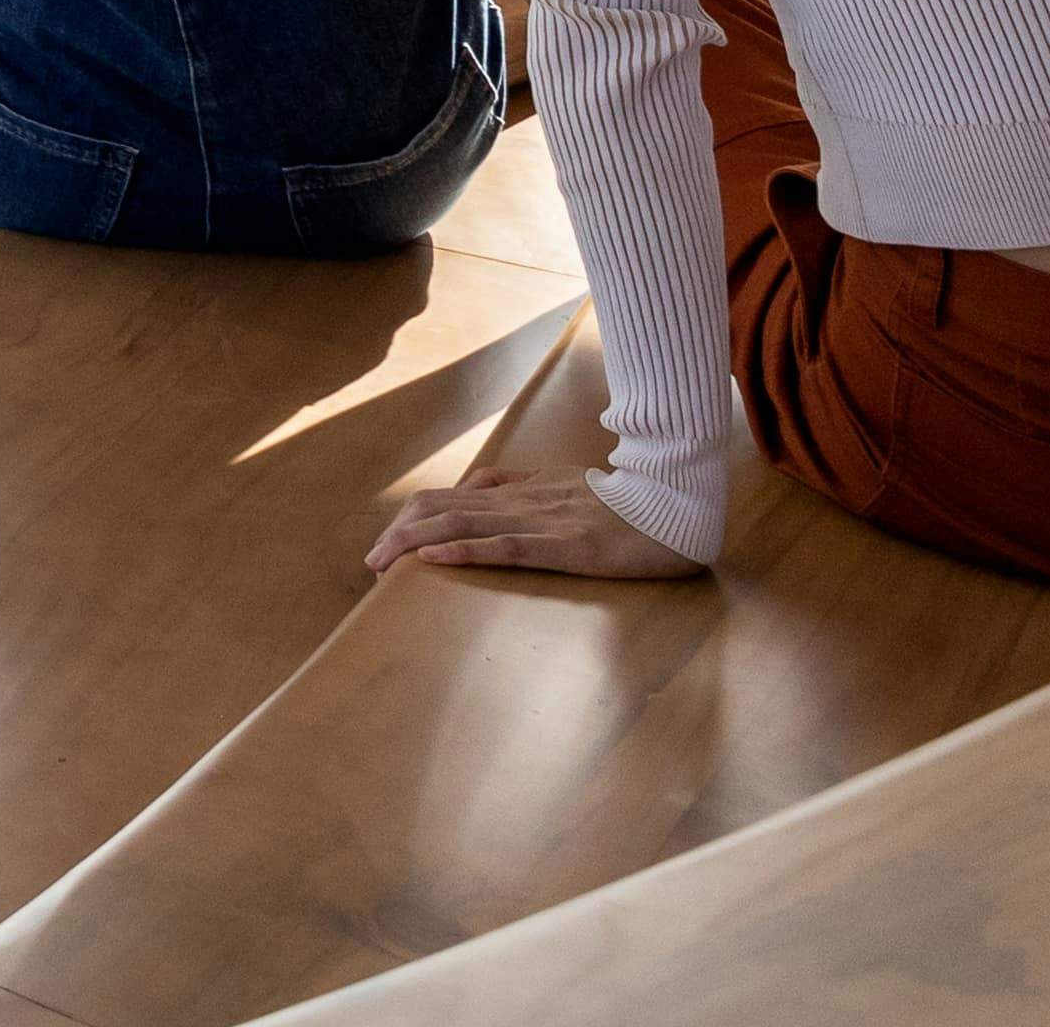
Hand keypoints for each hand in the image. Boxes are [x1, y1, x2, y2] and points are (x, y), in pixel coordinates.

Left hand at [365, 472, 700, 584]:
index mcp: (522, 491)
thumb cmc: (626, 502)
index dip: (413, 519)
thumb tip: (478, 488)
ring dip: (416, 544)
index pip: (450, 499)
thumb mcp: (565, 485)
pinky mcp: (565, 547)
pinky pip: (506, 547)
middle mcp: (522, 502)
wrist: (677, 504)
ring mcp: (542, 522)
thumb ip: (521, 485)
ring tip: (382, 563)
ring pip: (463, 524)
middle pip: (442, 510)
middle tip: (371, 563)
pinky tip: (434, 560)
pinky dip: (464, 551)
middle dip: (400, 535)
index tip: (387, 545)